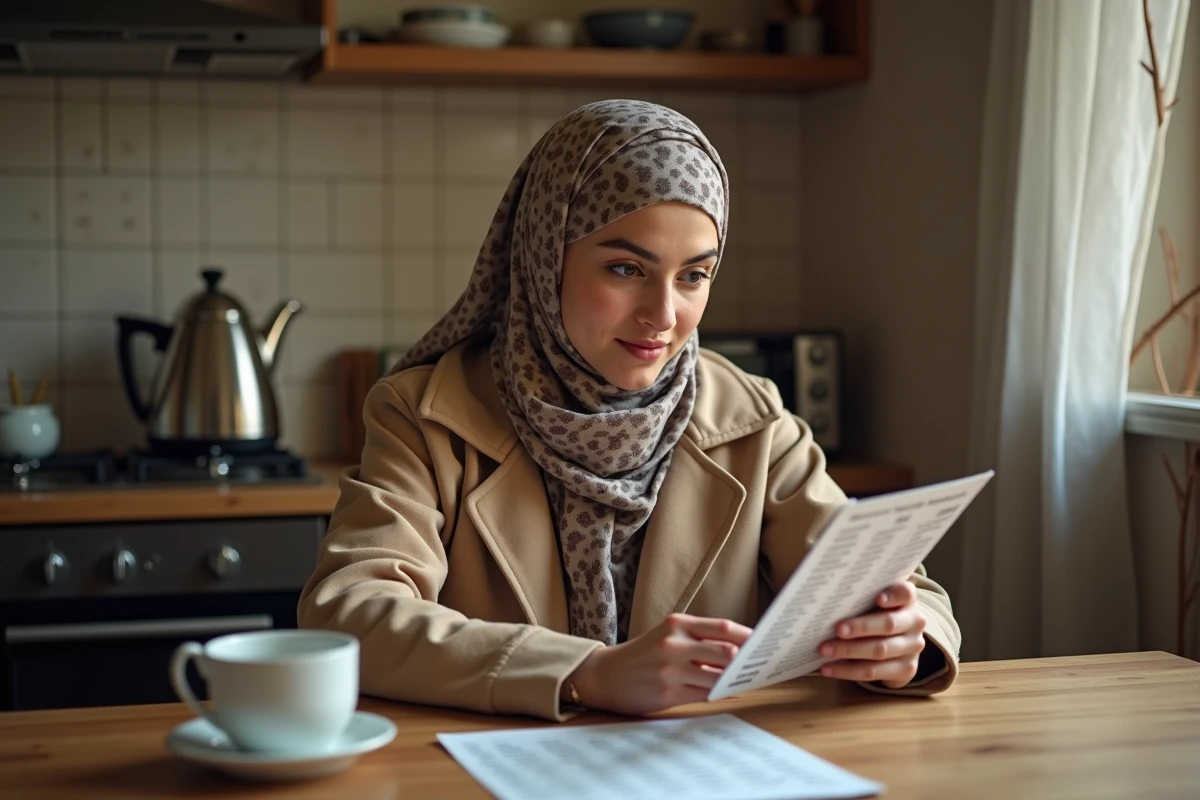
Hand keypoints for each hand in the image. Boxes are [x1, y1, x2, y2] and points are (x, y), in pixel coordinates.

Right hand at [567, 614, 751, 715]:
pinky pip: (705, 695)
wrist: (605, 675)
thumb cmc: (643, 655)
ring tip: (748, 681)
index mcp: (677, 624)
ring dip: (736, 681)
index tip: (766, 643)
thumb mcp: (667, 636)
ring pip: (718, 676)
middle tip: (762, 666)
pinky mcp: (668, 693)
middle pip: (727, 652)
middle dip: (747, 661)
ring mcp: (671, 670)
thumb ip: (699, 639)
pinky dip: (720, 694)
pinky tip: (727, 692)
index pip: (723, 627)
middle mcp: (674, 643)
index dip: (749, 637)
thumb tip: (739, 651)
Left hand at [818, 580, 925, 688]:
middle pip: (888, 624)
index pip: (905, 593)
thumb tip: (825, 595)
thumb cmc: (875, 615)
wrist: (898, 646)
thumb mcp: (872, 603)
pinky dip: (848, 671)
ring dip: (849, 651)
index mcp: (907, 601)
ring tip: (825, 650)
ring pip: (879, 650)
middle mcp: (914, 623)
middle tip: (837, 629)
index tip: (877, 599)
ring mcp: (912, 648)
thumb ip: (859, 597)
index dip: (893, 595)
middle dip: (861, 627)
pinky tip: (829, 668)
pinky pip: (874, 672)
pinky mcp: (906, 670)